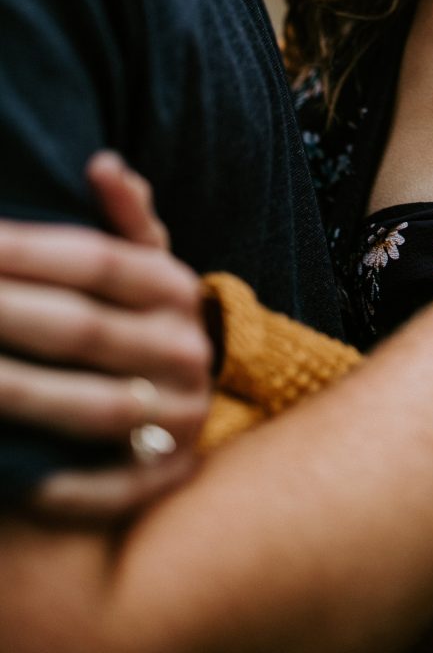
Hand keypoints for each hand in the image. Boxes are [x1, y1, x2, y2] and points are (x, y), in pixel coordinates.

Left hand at [0, 154, 211, 520]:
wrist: (193, 402)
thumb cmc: (145, 320)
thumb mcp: (148, 263)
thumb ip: (127, 216)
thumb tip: (101, 165)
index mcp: (177, 288)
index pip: (98, 261)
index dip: (28, 251)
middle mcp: (186, 350)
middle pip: (83, 330)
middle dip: (4, 313)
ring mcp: (179, 418)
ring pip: (89, 407)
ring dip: (14, 392)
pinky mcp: (165, 478)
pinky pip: (107, 488)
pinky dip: (57, 484)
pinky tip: (5, 468)